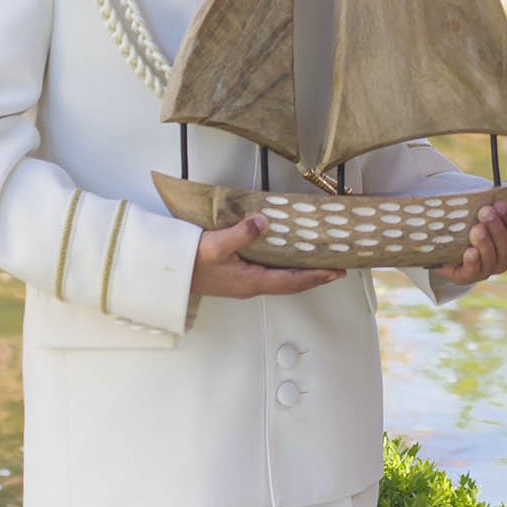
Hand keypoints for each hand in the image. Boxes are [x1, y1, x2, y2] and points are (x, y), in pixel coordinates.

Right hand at [191, 213, 344, 298]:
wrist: (167, 274)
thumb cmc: (190, 262)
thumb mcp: (215, 245)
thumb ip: (241, 233)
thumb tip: (264, 222)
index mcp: (252, 281)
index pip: (292, 281)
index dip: (316, 276)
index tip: (337, 271)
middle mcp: (252, 285)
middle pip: (292, 283)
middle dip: (316, 276)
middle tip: (339, 266)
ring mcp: (245, 282)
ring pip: (282, 279)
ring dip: (303, 272)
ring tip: (321, 261)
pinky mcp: (239, 276)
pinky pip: (271, 273)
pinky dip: (286, 266)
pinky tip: (290, 255)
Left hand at [433, 162, 506, 286]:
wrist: (451, 236)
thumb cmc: (481, 217)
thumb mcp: (498, 199)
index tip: (500, 203)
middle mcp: (505, 255)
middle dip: (497, 228)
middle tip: (484, 211)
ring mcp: (488, 268)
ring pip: (492, 260)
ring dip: (486, 244)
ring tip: (476, 229)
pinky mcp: (467, 275)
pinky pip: (473, 273)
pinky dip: (473, 263)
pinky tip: (469, 252)